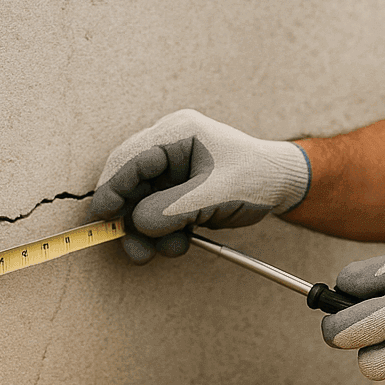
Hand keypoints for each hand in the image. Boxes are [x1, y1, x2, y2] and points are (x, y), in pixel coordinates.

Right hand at [91, 109, 310, 263]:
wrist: (283, 186)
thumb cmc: (256, 179)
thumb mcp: (214, 195)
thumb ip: (173, 209)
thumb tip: (136, 224)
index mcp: (178, 133)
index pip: (130, 159)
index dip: (112, 188)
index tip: (101, 217)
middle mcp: (169, 146)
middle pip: (131, 183)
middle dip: (132, 219)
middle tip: (136, 252)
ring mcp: (172, 168)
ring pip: (142, 201)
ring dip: (150, 231)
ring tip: (171, 250)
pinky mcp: (178, 188)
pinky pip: (157, 210)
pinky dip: (163, 230)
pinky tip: (179, 243)